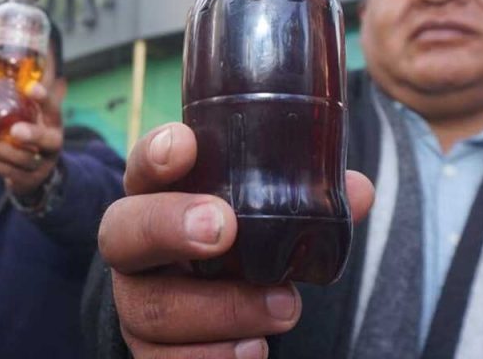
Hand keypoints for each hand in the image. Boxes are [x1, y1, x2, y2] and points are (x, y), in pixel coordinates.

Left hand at [0, 83, 62, 197]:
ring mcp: (42, 163)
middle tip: (15, 131)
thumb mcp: (23, 112)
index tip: (31, 87)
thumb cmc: (22, 131)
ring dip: (3, 151)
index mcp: (51, 120)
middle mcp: (52, 141)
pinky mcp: (29, 180)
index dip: (43, 97)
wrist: (34, 171)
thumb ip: (13, 93)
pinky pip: (12, 175)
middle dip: (32, 134)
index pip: (52, 106)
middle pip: (46, 138)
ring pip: (25, 158)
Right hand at [98, 123, 374, 357]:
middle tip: (223, 228)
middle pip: (123, 233)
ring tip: (282, 306)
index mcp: (157, 196)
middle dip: (170, 227)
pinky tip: (253, 351)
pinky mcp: (150, 352)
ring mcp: (137, 301)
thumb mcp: (262, 216)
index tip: (186, 144)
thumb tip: (359, 192)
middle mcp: (134, 247)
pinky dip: (213, 358)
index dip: (155, 153)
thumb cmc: (237, 243)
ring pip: (153, 307)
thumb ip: (303, 199)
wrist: (206, 309)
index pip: (142, 166)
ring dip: (221, 308)